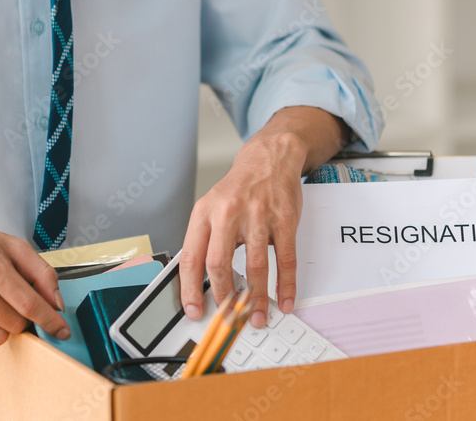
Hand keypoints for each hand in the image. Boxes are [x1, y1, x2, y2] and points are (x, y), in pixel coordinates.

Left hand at [179, 106, 347, 328]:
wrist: (268, 159)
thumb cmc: (238, 189)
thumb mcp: (211, 208)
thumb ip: (205, 241)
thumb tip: (198, 283)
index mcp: (204, 213)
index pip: (191, 257)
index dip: (190, 288)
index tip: (194, 310)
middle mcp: (228, 213)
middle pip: (219, 263)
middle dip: (224, 297)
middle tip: (228, 317)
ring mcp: (258, 216)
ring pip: (255, 265)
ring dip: (256, 298)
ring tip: (257, 316)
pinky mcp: (284, 219)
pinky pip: (285, 258)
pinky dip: (285, 284)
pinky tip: (284, 299)